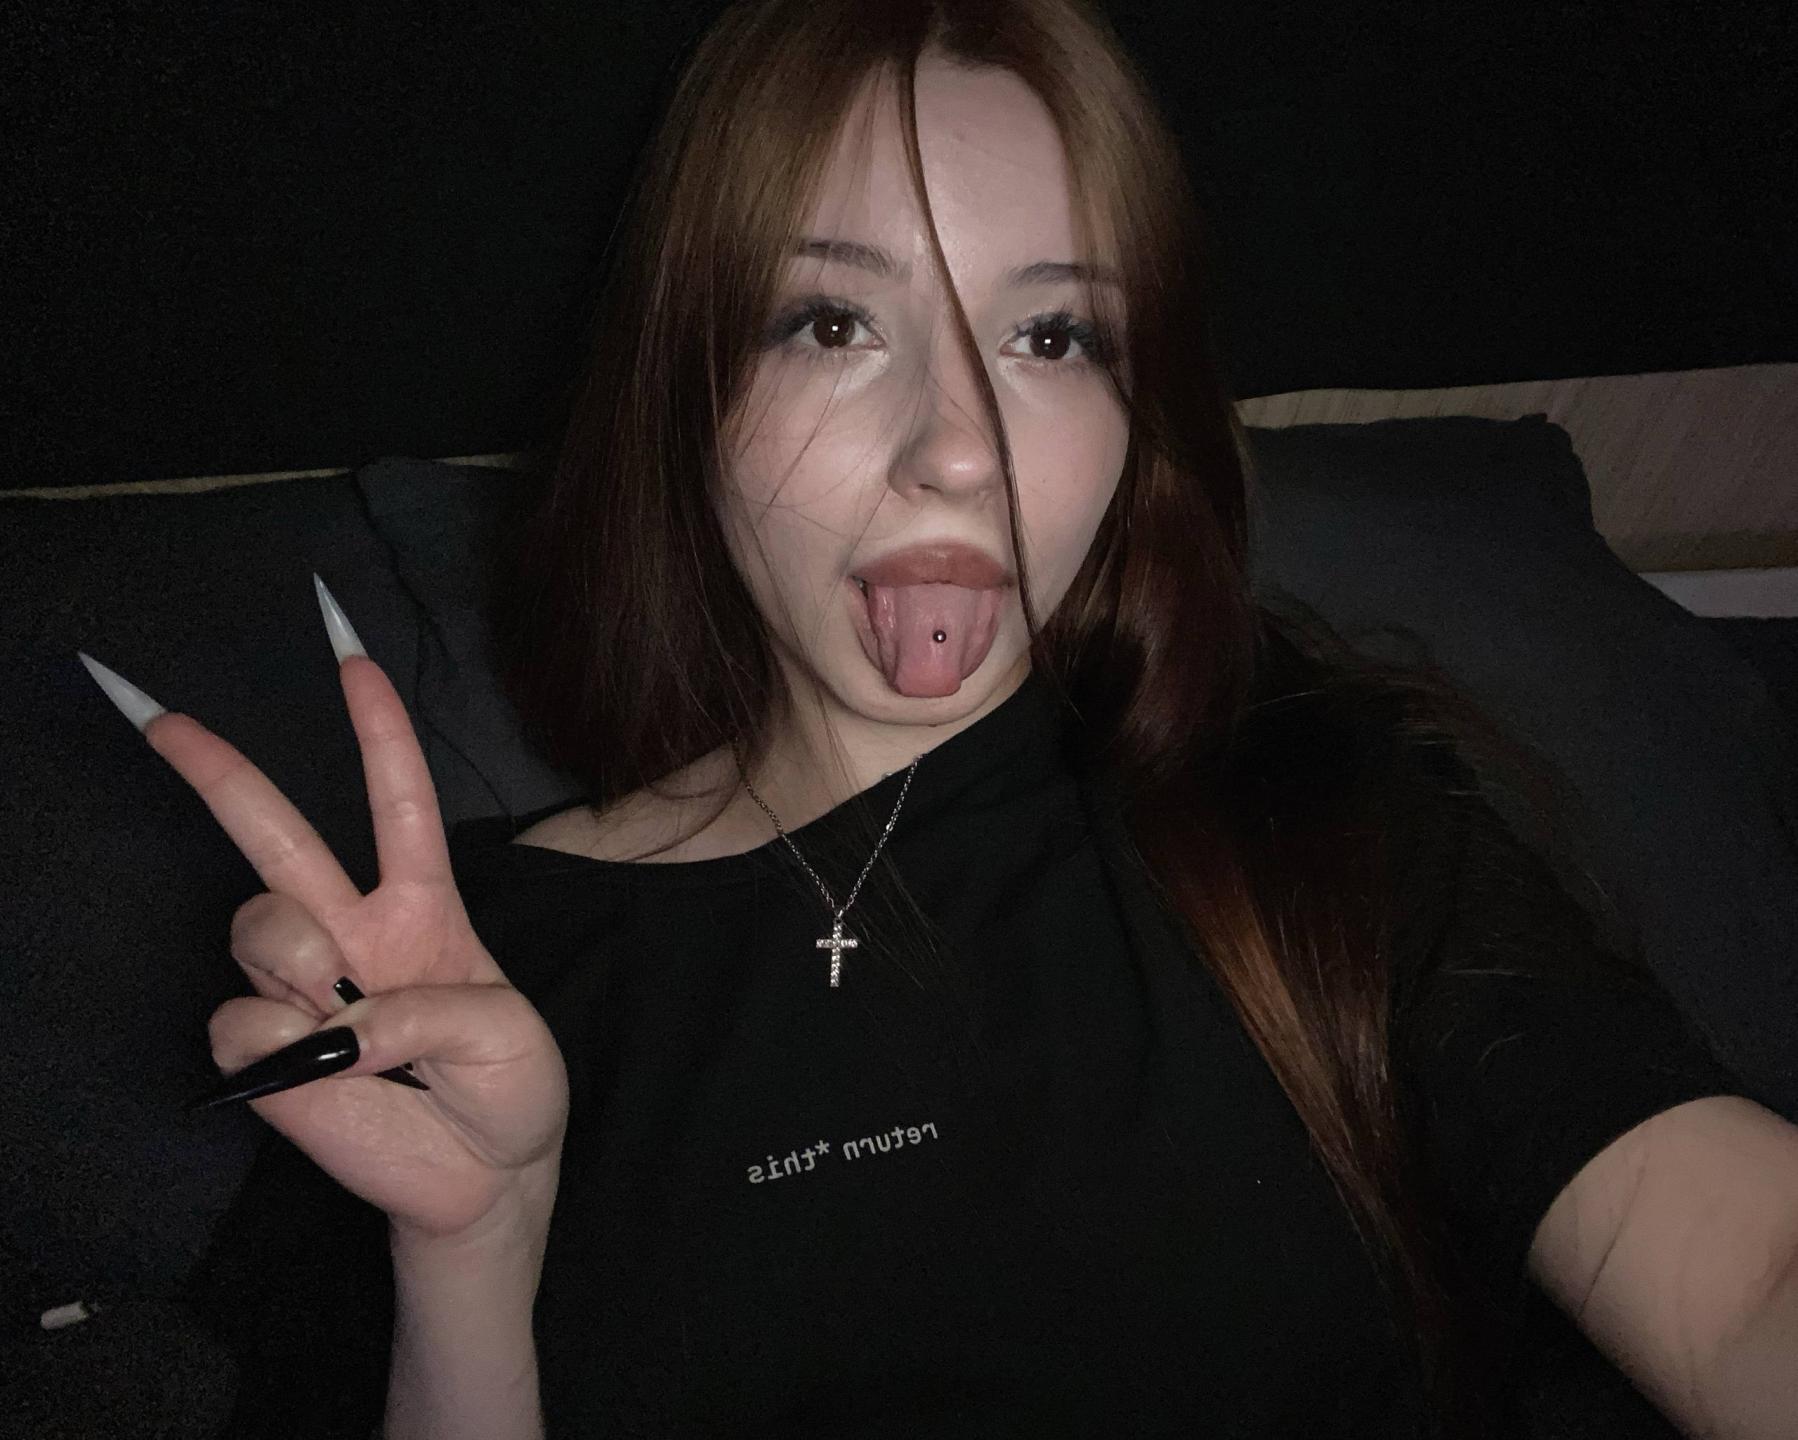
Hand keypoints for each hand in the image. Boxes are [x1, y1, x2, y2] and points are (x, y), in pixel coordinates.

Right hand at [123, 605, 567, 1243]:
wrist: (489, 1178)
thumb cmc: (510, 1089)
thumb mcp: (506, 1033)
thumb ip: (429, 1010)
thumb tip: (337, 1020)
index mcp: (424, 904)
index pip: (397, 799)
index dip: (378, 729)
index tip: (350, 655)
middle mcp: (352, 930)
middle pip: (275, 832)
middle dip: (218, 769)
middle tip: (160, 715)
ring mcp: (304, 987)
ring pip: (255, 921)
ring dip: (299, 959)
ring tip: (349, 1019)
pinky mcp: (266, 1051)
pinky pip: (240, 1017)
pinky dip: (284, 1043)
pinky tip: (323, 1071)